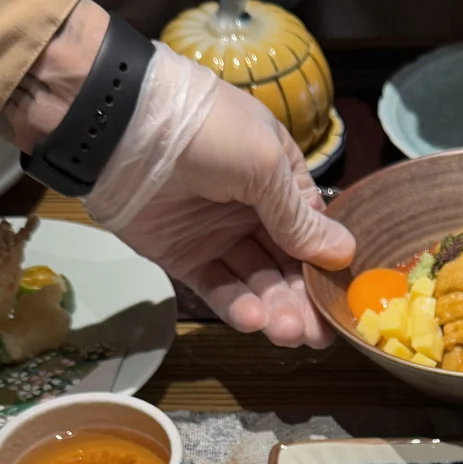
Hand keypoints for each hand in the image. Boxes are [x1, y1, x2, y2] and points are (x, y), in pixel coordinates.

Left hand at [85, 43, 353, 346]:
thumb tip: (344, 254)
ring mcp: (217, 236)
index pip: (311, 232)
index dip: (325, 268)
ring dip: (275, 309)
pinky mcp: (185, 258)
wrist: (118, 126)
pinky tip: (253, 319)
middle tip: (315, 336)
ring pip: (257, 282)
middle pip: (287, 265)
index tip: (341, 303)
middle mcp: (252, 210)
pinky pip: (218, 288)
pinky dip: (237, 306)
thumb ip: (299, 217)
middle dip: (303, 301)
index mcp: (277, 179)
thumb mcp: (264, 165)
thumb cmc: (205, 131)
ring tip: (286, 333)